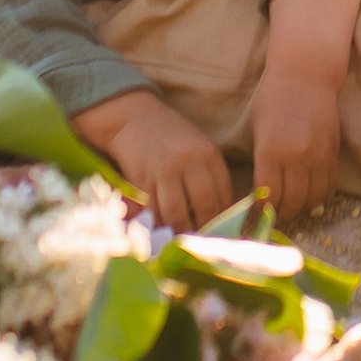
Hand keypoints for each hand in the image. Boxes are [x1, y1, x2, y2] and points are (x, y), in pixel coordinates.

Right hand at [71, 86, 234, 231]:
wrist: (135, 119)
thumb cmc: (172, 136)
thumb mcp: (200, 146)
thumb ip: (212, 174)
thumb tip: (225, 211)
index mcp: (208, 153)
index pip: (223, 192)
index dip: (224, 216)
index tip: (224, 231)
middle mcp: (187, 161)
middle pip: (203, 205)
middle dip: (205, 228)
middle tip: (205, 242)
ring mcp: (163, 170)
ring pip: (176, 213)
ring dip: (180, 231)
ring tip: (184, 241)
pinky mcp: (140, 178)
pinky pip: (151, 210)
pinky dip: (157, 225)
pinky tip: (161, 232)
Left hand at [249, 65, 342, 222]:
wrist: (305, 75)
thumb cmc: (272, 99)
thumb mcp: (256, 129)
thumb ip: (258, 162)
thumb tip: (258, 195)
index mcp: (271, 150)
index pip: (268, 196)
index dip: (261, 210)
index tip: (256, 215)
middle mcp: (296, 156)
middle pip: (291, 202)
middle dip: (280, 214)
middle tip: (273, 215)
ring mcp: (318, 155)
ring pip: (312, 199)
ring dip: (300, 208)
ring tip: (290, 207)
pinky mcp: (334, 152)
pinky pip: (328, 186)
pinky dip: (318, 197)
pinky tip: (307, 195)